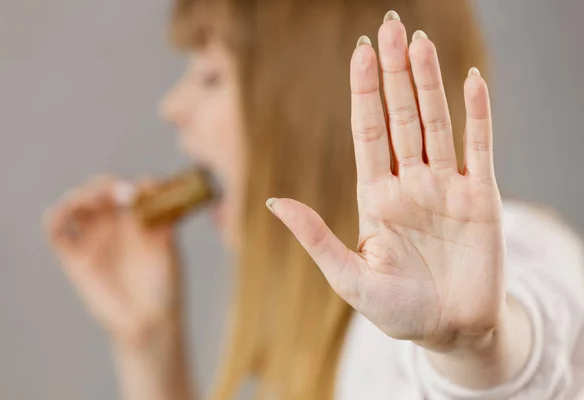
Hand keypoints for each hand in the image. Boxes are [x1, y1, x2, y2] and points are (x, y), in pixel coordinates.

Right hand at [44, 176, 181, 344]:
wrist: (150, 320)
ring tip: (97, 201)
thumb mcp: (169, 247)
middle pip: (99, 189)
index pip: (129, 187)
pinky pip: (56, 231)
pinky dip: (55, 215)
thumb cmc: (165, 284)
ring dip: (81, 195)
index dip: (133, 183)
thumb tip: (151, 185)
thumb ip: (161, 219)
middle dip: (106, 185)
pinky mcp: (74, 257)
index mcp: (138, 217)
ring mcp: (93, 238)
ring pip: (76, 204)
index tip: (143, 189)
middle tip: (120, 194)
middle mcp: (113, 223)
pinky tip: (66, 210)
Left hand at [268, 17, 504, 350]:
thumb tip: (272, 201)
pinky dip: (477, 114)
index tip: (360, 52)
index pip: (367, 131)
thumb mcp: (349, 277)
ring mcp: (446, 186)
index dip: (364, 91)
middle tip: (390, 28)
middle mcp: (409, 183)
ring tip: (420, 43)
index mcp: (376, 196)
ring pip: (436, 124)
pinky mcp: (481, 198)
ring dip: (429, 83)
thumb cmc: (397, 311)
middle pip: (400, 117)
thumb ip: (315, 236)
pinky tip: (470, 82)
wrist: (451, 332)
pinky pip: (480, 147)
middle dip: (394, 74)